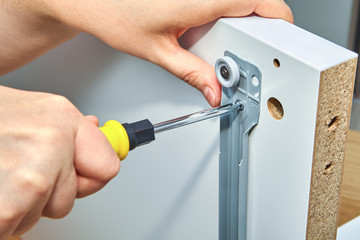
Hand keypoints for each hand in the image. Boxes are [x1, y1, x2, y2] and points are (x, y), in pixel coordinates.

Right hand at [0, 86, 119, 238]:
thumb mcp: (30, 110)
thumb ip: (68, 127)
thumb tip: (95, 131)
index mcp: (61, 119)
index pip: (107, 167)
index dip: (86, 175)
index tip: (74, 172)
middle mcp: (51, 145)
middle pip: (70, 197)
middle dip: (45, 191)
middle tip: (13, 168)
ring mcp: (29, 180)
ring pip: (41, 213)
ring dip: (19, 203)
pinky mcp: (6, 211)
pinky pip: (17, 226)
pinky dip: (3, 217)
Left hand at [1, 0, 292, 105]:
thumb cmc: (117, 15)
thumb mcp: (159, 52)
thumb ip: (192, 73)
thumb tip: (213, 90)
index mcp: (204, 0)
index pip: (263, 4)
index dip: (280, 22)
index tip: (283, 40)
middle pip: (255, 3)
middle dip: (256, 31)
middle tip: (238, 55)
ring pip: (239, 4)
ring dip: (237, 26)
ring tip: (211, 44)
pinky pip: (221, 4)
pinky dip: (221, 19)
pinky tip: (200, 32)